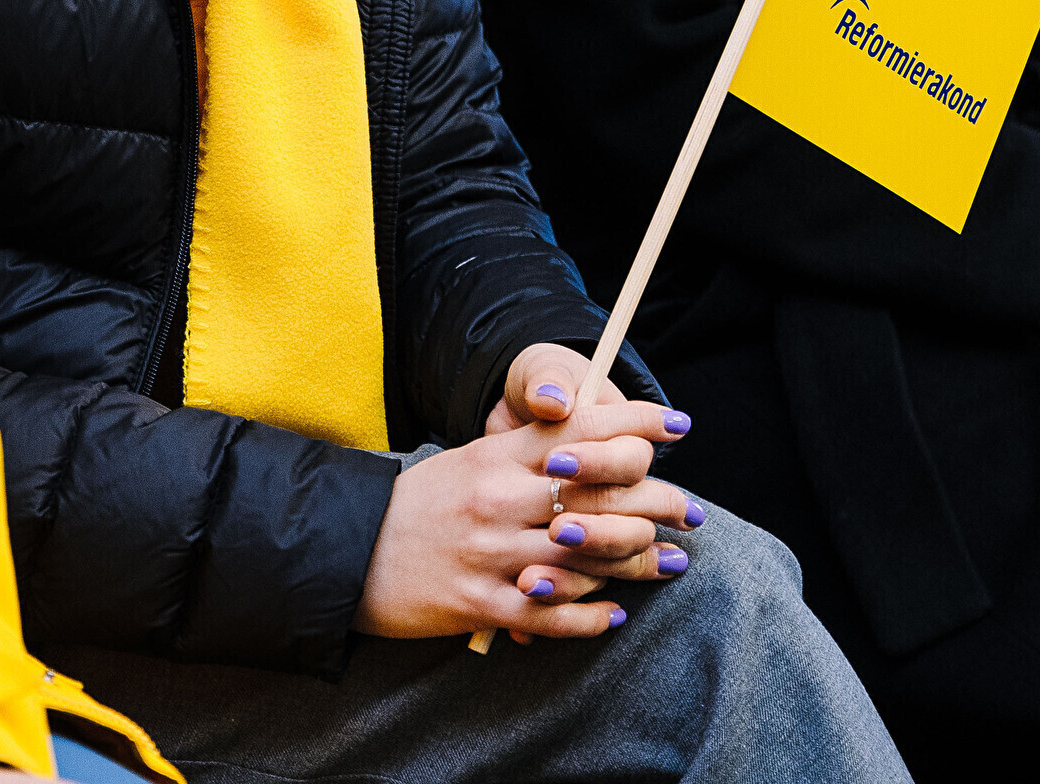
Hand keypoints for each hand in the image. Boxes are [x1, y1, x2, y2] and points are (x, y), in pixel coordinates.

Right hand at [359, 363, 694, 639]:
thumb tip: (590, 446)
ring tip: (671, 562)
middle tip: (691, 510)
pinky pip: (551, 614)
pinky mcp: (479, 604)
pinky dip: (591, 617)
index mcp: (494, 455)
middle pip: (596, 496)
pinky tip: (616, 615)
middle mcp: (498, 499)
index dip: (634, 424)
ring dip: (636, 563)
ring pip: (585, 558)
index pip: (577, 430)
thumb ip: (524, 452)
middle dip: (655, 502)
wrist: (348, 551)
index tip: (678, 424)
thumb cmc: (419, 504)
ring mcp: (490, 554)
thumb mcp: (469, 461)